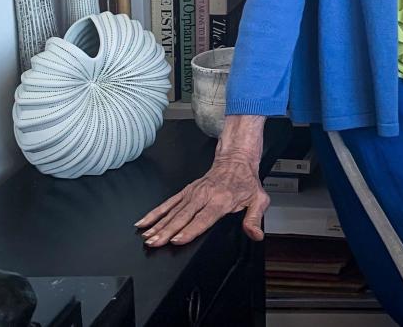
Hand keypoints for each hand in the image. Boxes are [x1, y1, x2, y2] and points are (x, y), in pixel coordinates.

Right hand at [135, 155, 269, 247]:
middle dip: (167, 230)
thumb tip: (255, 234)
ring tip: (147, 237)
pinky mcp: (186, 191)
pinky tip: (143, 222)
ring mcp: (193, 193)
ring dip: (158, 224)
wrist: (236, 160)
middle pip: (184, 216)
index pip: (204, 218)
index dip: (190, 230)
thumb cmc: (246, 181)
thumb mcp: (258, 199)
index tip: (177, 239)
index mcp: (222, 200)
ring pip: (173, 211)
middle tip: (154, 243)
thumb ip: (255, 218)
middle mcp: (205, 196)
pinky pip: (168, 203)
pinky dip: (155, 213)